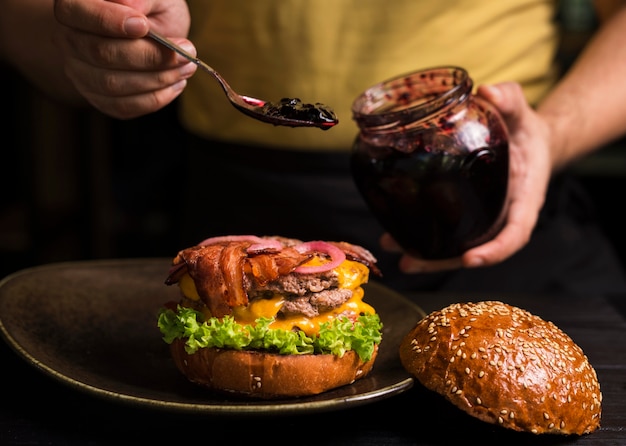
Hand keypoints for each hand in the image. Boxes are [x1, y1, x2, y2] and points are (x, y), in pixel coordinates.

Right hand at [53, 0, 195, 118]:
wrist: (149, 35)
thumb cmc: (150, 10)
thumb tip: (132, 9)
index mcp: (75, 5)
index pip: (75, 12)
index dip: (108, 21)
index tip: (144, 26)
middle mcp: (70, 40)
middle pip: (100, 53)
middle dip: (148, 56)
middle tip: (185, 53)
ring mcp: (80, 72)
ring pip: (112, 84)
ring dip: (157, 79)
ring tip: (186, 67)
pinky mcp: (98, 97)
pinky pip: (123, 106)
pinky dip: (155, 98)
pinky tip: (175, 84)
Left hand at [380, 82, 552, 272]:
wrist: (526, 141)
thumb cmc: (525, 129)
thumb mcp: (521, 112)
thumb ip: (510, 99)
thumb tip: (488, 91)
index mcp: (524, 199)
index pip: (514, 233)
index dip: (494, 251)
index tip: (469, 258)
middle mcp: (502, 215)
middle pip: (476, 249)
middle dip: (443, 262)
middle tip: (409, 262)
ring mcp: (483, 217)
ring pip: (457, 245)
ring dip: (427, 255)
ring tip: (396, 254)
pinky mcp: (466, 211)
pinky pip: (447, 229)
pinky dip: (423, 235)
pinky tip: (396, 234)